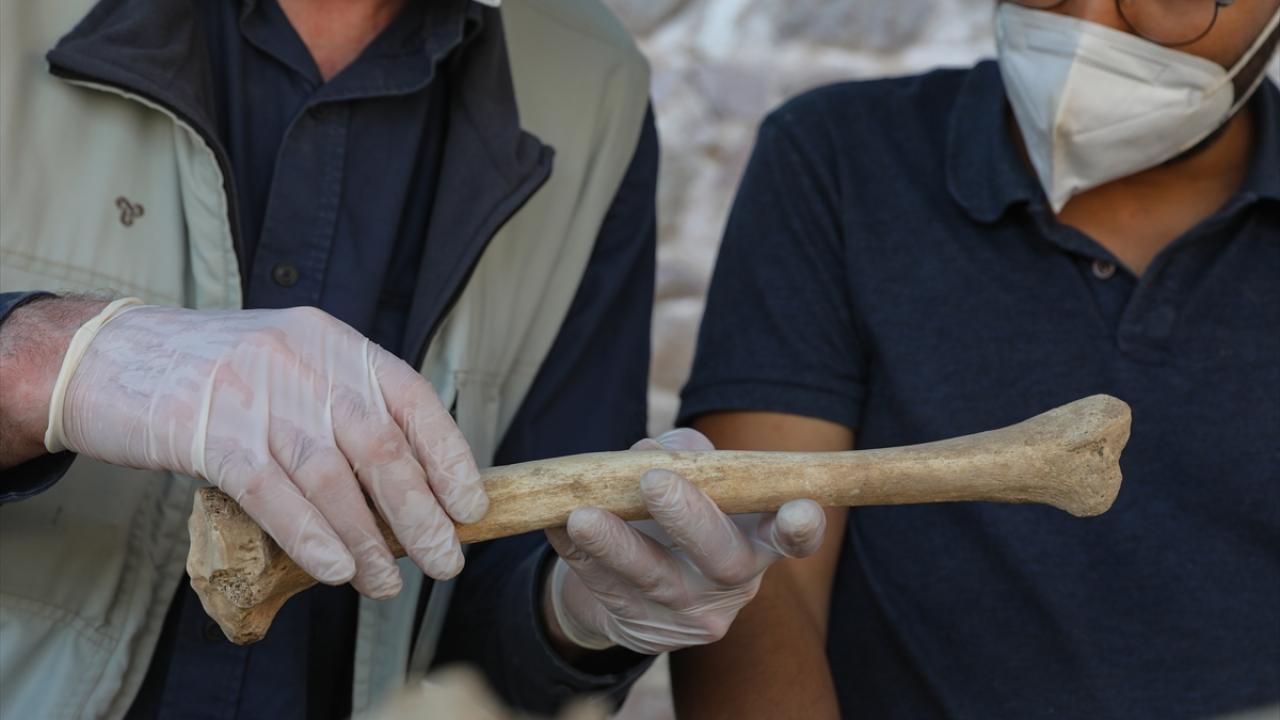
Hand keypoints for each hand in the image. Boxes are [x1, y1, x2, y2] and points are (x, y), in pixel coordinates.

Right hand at [47, 302, 485, 597]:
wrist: (106, 357)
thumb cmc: (210, 375)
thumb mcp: (289, 364)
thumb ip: (341, 405)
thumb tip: (406, 484)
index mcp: (331, 342)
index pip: (412, 398)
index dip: (449, 456)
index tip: (472, 506)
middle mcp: (301, 361)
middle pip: (381, 446)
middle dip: (422, 513)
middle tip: (447, 561)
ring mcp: (255, 393)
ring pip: (333, 478)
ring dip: (368, 541)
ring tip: (388, 583)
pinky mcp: (209, 432)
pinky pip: (274, 495)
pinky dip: (311, 537)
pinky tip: (334, 571)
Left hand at [545, 429, 825, 654]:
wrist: (631, 582)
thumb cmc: (675, 514)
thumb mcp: (691, 482)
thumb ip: (686, 455)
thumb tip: (663, 450)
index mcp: (757, 540)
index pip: (791, 539)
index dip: (800, 527)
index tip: (800, 508)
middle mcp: (731, 582)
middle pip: (723, 561)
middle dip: (690, 519)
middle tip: (657, 482)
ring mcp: (686, 612)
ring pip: (654, 579)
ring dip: (616, 544)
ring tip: (584, 514)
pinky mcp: (639, 626)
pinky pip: (604, 588)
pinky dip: (577, 553)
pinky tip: (556, 524)